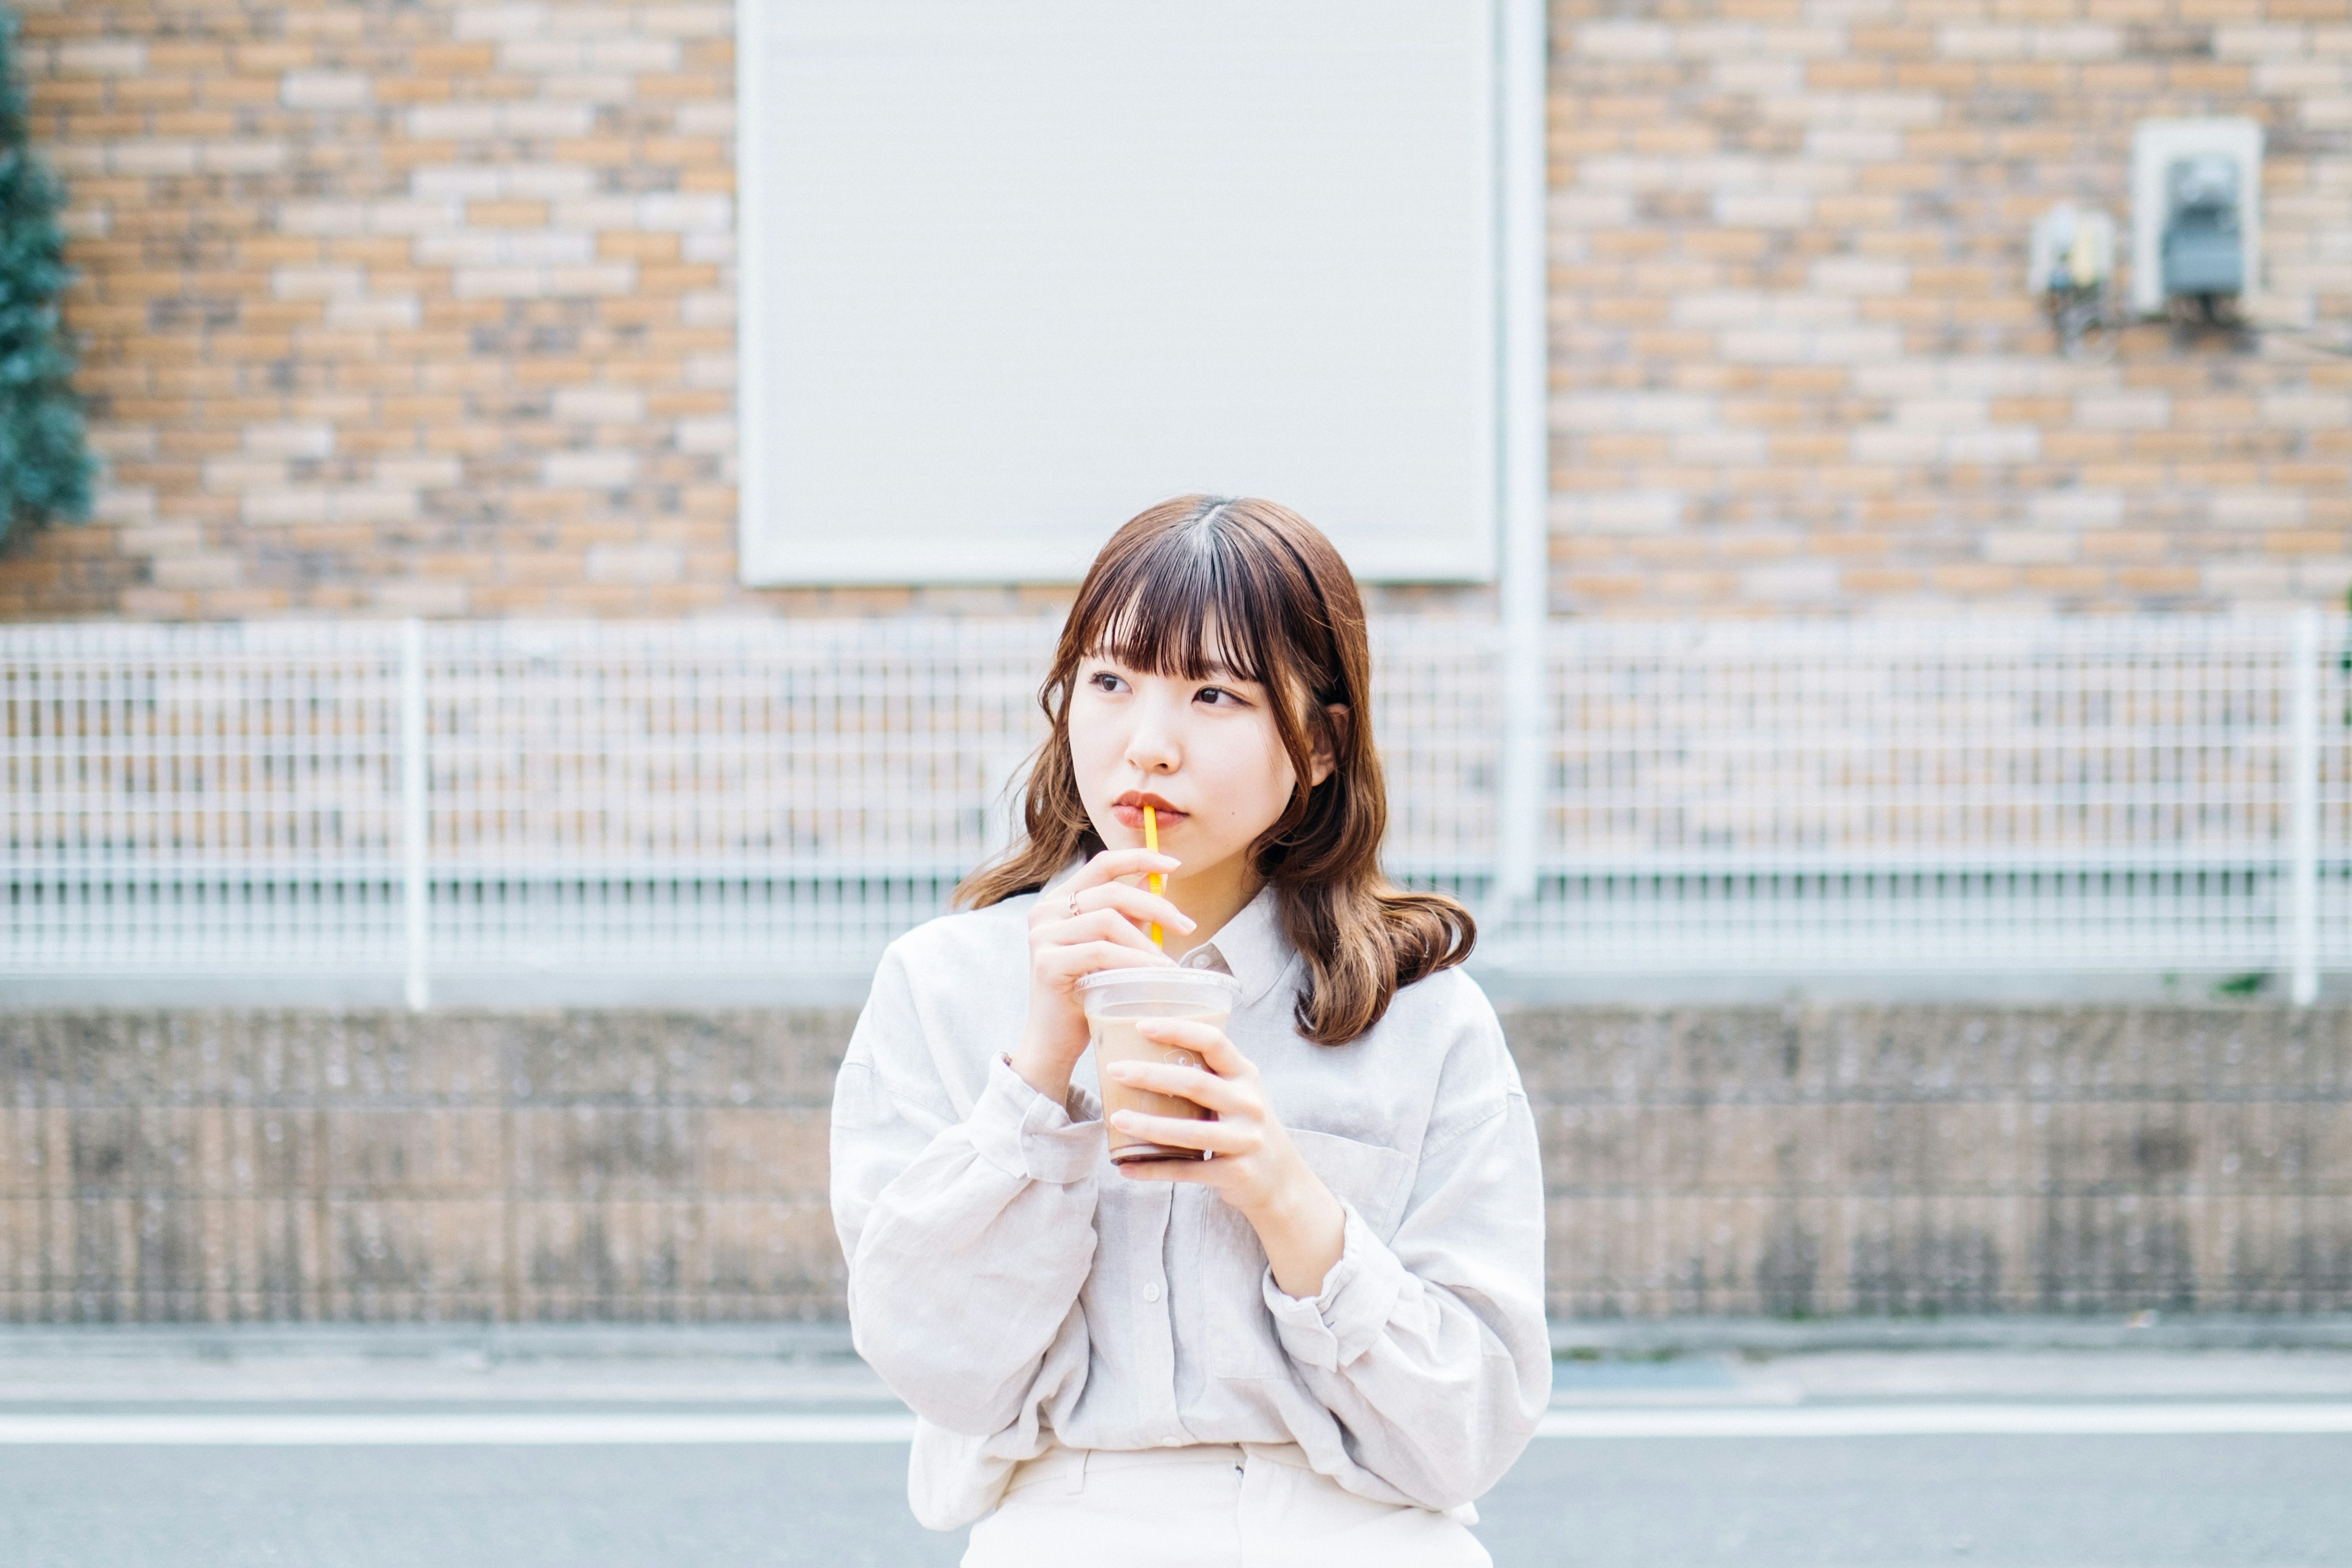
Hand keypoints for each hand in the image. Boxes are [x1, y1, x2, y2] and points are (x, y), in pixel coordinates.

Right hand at [1007, 847, 1190, 1103]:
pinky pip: (1101, 952)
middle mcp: (1045, 912)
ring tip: (1168, 963)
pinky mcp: (1048, 963)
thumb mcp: (1111, 947)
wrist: (1055, 1042)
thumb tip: (1159, 882)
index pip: (1102, 864)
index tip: (1174, 864)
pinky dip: (1133, 961)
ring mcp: (1043, 937)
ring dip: (1147, 940)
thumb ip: (1128, 917)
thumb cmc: (1086, 994)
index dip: (1139, 857)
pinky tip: (1153, 974)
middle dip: (1156, 905)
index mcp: (1059, 901)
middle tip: (1186, 926)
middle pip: (1110, 890)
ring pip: (1107, 920)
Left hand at [1104, 1020, 1346, 1298]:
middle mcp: (1249, 1104)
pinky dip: (1153, 1169)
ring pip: (1190, 1132)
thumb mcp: (1238, 1093)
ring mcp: (1245, 1140)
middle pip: (1196, 1083)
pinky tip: (1125, 1167)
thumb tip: (1141, 1055)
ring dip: (1148, 1125)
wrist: (1281, 1179)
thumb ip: (1206, 1075)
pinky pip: (1188, 1171)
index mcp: (1245, 1075)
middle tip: (1114, 1071)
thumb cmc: (1244, 1126)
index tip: (1141, 1026)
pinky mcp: (1236, 1174)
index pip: (1214, 1041)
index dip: (1178, 1030)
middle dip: (1151, 1075)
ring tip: (1115, 1118)